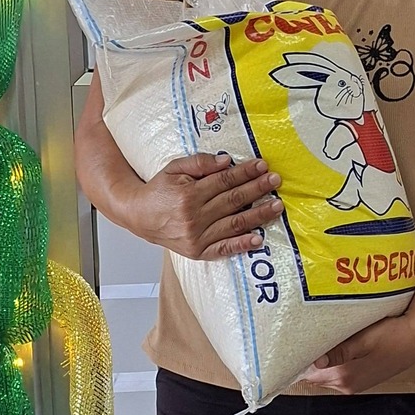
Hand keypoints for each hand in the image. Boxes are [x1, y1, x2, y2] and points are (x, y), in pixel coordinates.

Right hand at [123, 152, 281, 260]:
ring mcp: (197, 237)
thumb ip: (199, 163)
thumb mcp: (174, 169)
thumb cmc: (159, 191)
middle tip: (276, 180)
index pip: (224, 181)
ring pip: (234, 224)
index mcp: (188, 194)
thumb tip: (227, 162)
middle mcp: (194, 217)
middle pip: (233, 201)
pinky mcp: (198, 252)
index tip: (262, 166)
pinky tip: (258, 238)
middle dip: (257, 189)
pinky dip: (241, 244)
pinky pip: (224, 249)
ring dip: (259, 215)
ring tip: (276, 205)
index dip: (245, 173)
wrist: (138, 216)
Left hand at [295, 312, 414, 395]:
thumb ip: (339, 351)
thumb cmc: (393, 334)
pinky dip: (331, 362)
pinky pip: (337, 373)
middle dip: (306, 359)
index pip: (308, 374)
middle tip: (298, 338)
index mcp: (344, 376)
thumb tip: (315, 361)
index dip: (298, 359)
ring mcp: (355, 384)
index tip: (289, 344)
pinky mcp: (362, 378)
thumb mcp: (365, 339)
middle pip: (314, 375)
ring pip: (325, 374)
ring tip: (314, 339)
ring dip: (319, 361)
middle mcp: (347, 385)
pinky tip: (333, 346)